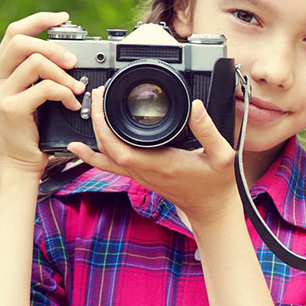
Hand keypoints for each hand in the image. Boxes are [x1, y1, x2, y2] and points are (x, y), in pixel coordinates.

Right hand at [0, 12, 85, 175]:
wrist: (19, 161)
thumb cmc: (33, 126)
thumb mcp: (35, 93)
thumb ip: (44, 72)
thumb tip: (73, 53)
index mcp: (1, 67)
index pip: (15, 31)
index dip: (40, 20)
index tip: (64, 18)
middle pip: (21, 40)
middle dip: (53, 46)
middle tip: (74, 62)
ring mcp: (1, 92)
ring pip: (34, 62)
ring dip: (63, 73)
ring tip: (77, 88)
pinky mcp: (12, 108)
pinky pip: (44, 88)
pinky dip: (65, 93)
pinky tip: (73, 104)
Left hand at [67, 86, 239, 223]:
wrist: (213, 210)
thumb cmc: (218, 185)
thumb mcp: (223, 155)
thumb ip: (209, 130)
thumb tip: (195, 105)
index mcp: (161, 164)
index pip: (120, 147)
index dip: (104, 124)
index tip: (103, 100)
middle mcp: (146, 171)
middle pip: (107, 149)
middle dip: (96, 121)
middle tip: (98, 95)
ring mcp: (142, 175)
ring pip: (107, 157)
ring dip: (95, 134)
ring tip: (90, 110)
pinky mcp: (144, 176)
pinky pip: (113, 165)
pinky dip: (96, 155)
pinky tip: (82, 148)